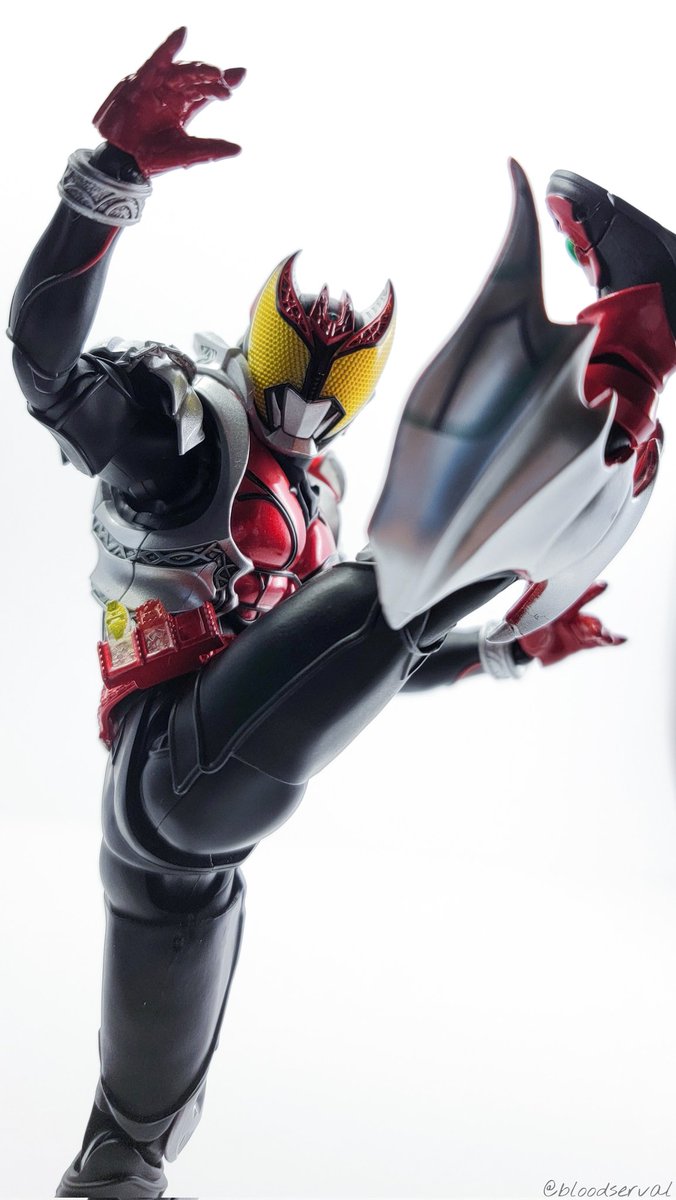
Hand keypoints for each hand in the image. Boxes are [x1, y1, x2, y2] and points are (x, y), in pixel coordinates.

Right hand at [93, 27, 244, 176]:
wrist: (126, 161)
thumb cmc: (153, 157)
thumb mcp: (188, 153)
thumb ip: (212, 148)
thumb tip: (238, 149)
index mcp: (183, 105)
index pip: (206, 90)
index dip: (221, 83)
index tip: (240, 75)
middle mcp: (171, 92)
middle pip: (196, 77)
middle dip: (212, 77)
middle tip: (225, 81)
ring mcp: (156, 86)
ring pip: (181, 70)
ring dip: (198, 69)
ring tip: (214, 73)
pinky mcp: (141, 82)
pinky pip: (156, 60)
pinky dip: (168, 47)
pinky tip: (182, 34)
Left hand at [518, 582, 624, 666]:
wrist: (528, 650)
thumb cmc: (527, 628)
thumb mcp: (525, 612)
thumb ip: (531, 598)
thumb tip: (531, 577)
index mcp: (557, 600)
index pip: (567, 587)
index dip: (571, 577)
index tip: (581, 569)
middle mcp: (571, 611)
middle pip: (584, 600)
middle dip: (593, 592)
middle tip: (601, 586)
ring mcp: (578, 626)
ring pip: (593, 624)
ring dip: (601, 627)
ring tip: (605, 634)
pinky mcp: (583, 642)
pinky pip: (599, 641)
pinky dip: (612, 640)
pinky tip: (620, 639)